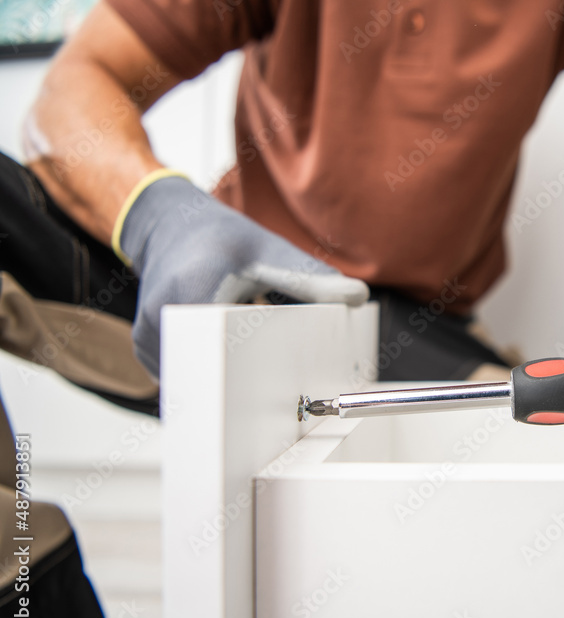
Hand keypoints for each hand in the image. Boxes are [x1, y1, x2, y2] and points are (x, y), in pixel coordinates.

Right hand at [117, 174, 367, 375]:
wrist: (167, 223)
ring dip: (222, 373)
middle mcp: (164, 317)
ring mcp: (150, 334)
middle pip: (211, 374)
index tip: (280, 388)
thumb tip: (357, 296)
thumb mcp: (269, 250)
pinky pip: (181, 371)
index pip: (227, 354)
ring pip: (194, 376)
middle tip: (272, 380)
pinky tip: (220, 349)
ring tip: (242, 354)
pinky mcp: (147, 345)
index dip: (257, 376)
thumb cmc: (217, 235)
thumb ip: (312, 278)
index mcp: (196, 291)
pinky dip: (205, 366)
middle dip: (245, 379)